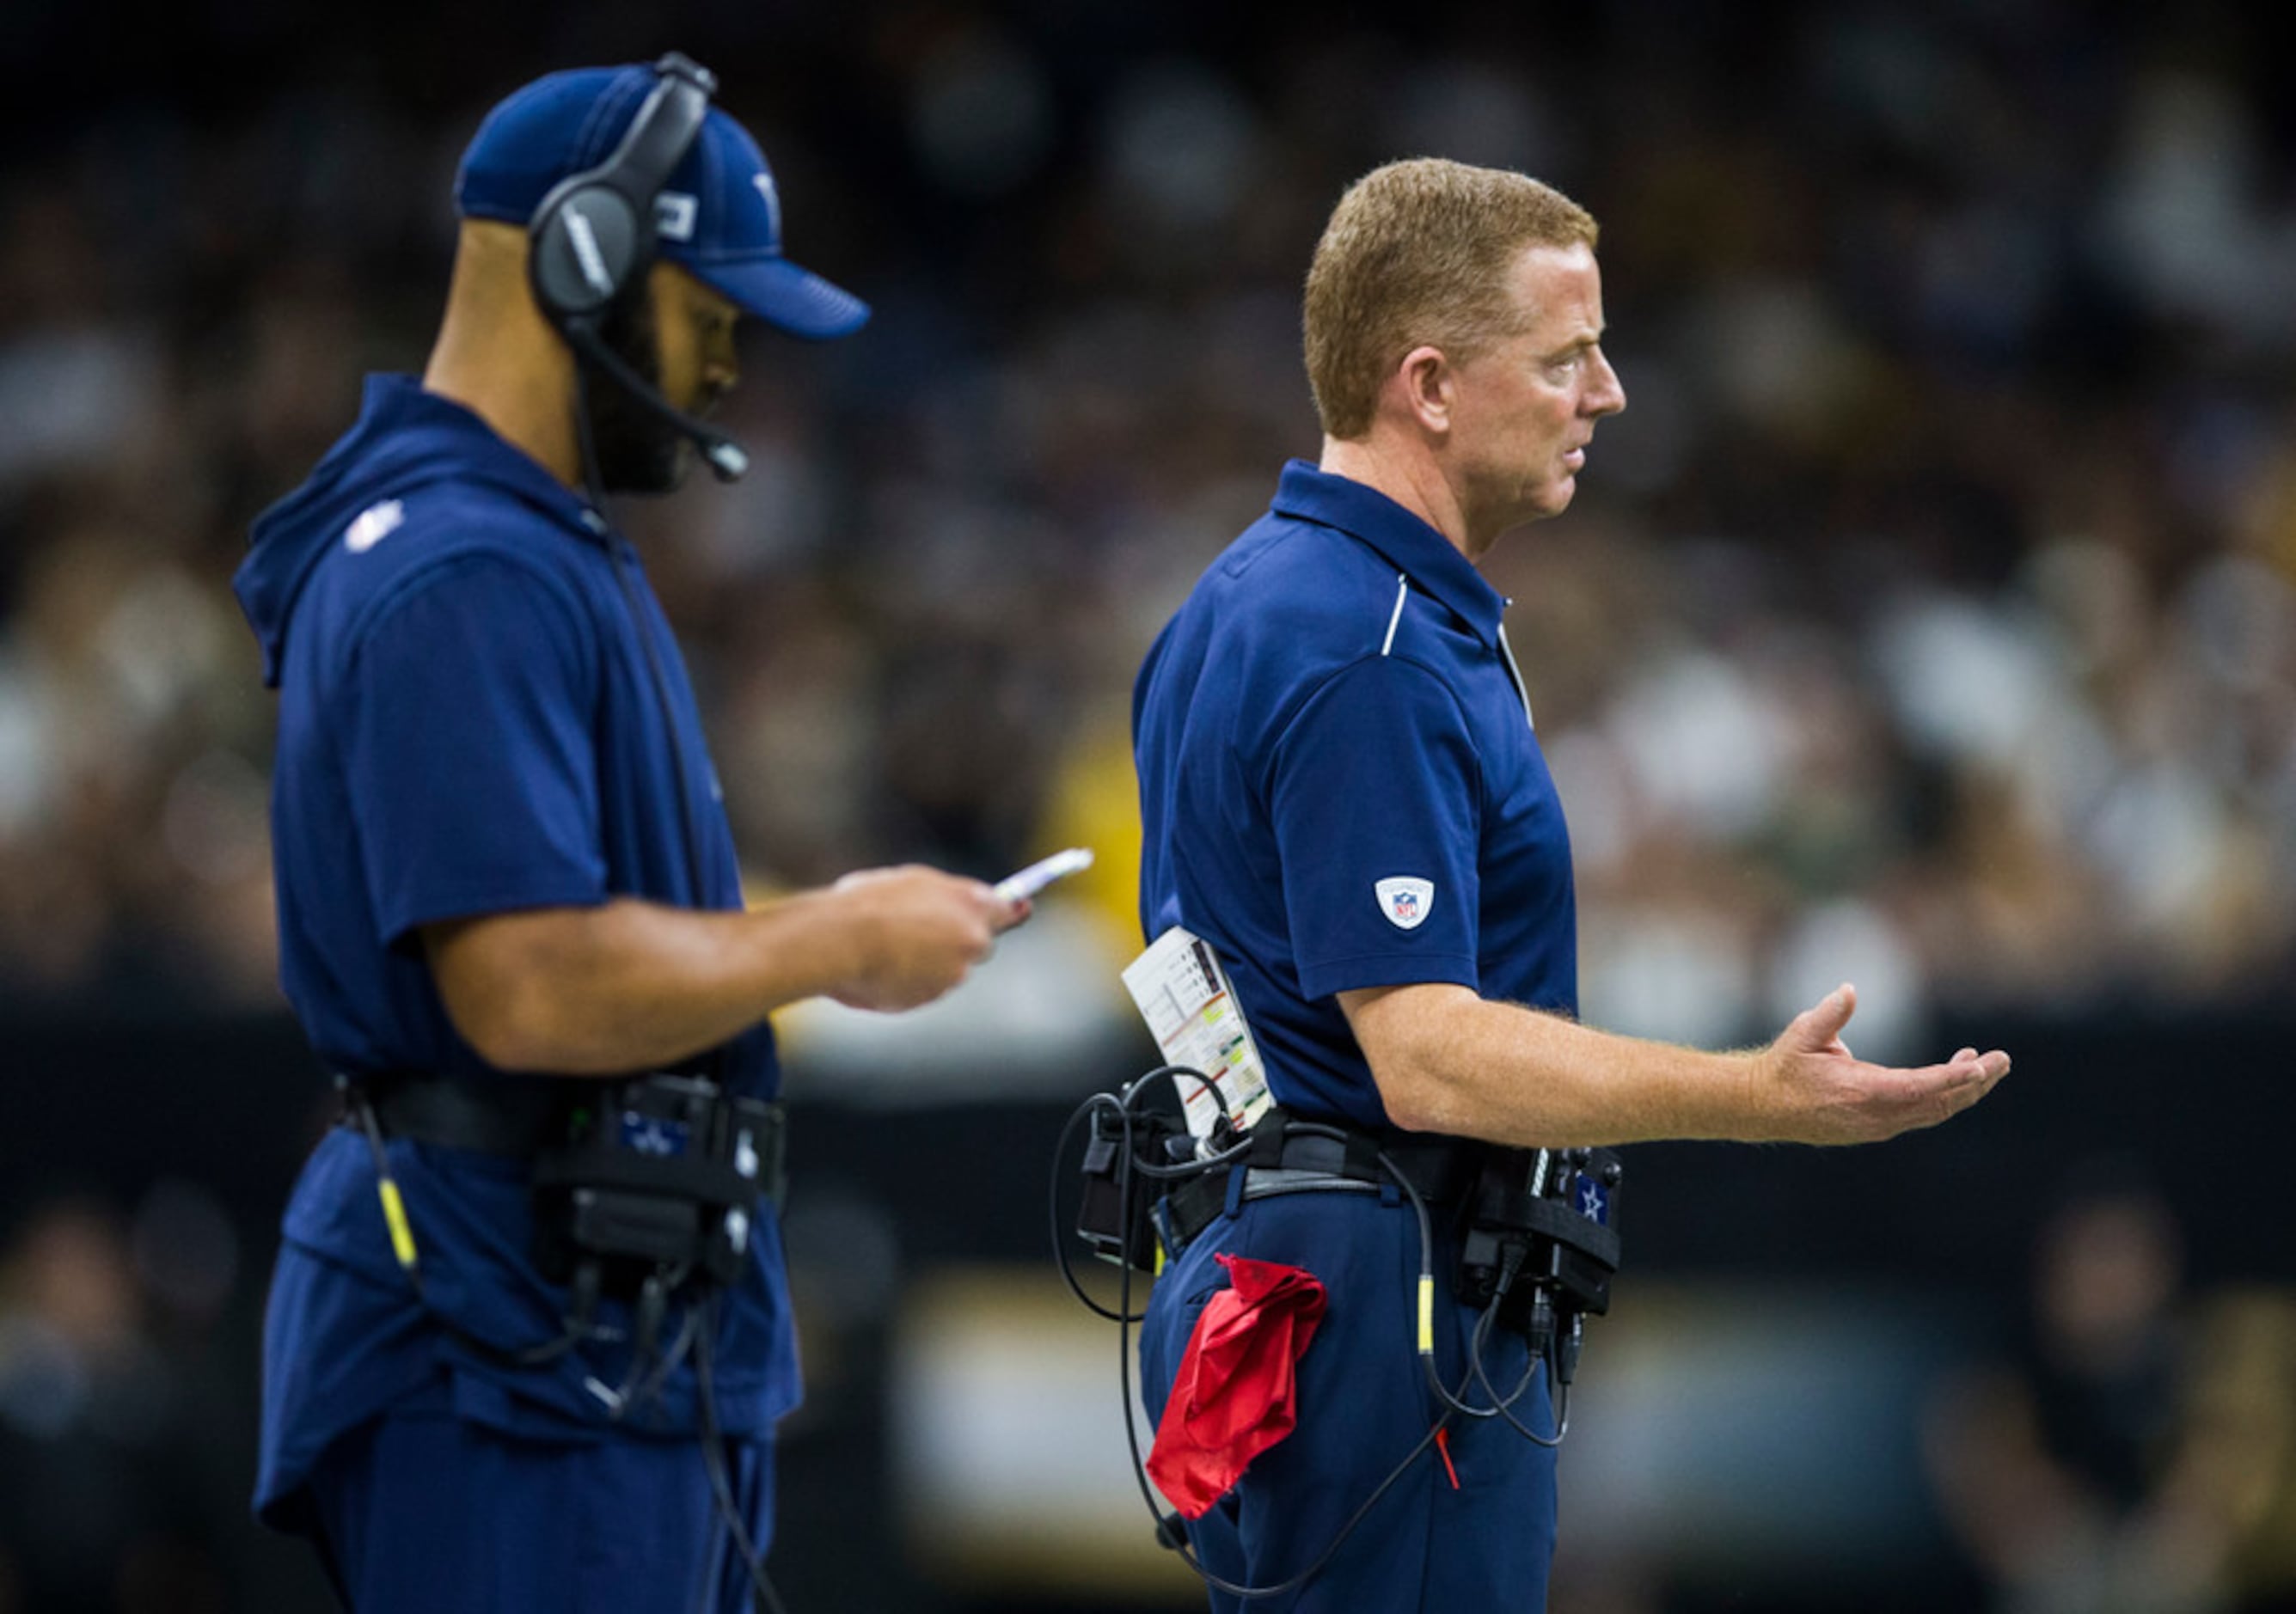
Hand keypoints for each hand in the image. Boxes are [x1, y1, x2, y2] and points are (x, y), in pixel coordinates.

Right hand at [823, 865, 1021, 1011]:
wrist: (840, 939)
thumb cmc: (869, 901)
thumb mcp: (912, 882)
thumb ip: (943, 897)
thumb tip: (948, 908)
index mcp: (973, 905)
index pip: (1009, 911)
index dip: (1012, 912)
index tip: (1021, 910)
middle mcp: (972, 942)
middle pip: (978, 945)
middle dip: (959, 941)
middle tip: (926, 930)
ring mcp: (953, 975)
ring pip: (947, 969)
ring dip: (927, 962)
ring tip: (886, 947)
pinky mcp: (928, 999)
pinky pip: (921, 988)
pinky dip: (907, 981)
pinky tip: (878, 968)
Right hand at [1753, 983, 2009, 1144]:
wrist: (1763, 1106)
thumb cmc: (1785, 1066)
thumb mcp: (1802, 1034)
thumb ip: (1829, 1014)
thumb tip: (1849, 990)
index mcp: (1861, 1092)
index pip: (1919, 1087)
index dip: (1953, 1077)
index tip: (1980, 1065)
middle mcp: (1876, 1116)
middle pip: (1938, 1103)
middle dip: (1974, 1083)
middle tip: (2003, 1060)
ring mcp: (1879, 1126)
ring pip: (1935, 1112)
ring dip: (1963, 1090)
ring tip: (1986, 1066)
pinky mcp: (1878, 1127)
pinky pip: (1922, 1114)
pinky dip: (1944, 1097)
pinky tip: (1955, 1078)